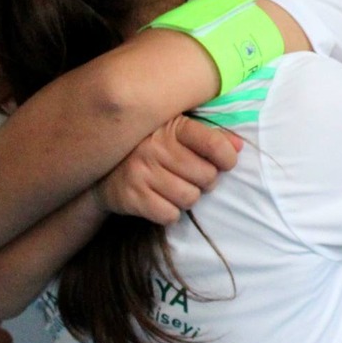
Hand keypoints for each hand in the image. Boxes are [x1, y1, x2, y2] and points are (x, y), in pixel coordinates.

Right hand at [96, 115, 242, 224]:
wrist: (102, 170)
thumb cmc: (151, 148)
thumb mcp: (178, 134)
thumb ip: (211, 137)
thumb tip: (239, 146)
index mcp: (172, 126)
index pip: (214, 144)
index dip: (227, 158)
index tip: (225, 163)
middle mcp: (155, 147)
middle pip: (207, 176)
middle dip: (204, 181)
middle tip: (191, 177)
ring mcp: (141, 171)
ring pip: (190, 198)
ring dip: (187, 198)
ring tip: (174, 188)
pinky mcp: (131, 196)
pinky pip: (169, 215)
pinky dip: (169, 213)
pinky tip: (159, 200)